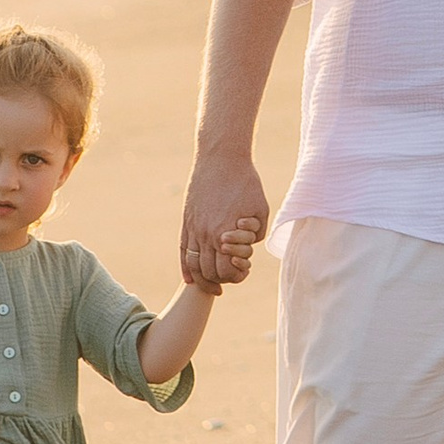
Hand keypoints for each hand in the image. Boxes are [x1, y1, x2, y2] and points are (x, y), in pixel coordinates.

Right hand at [182, 153, 270, 294]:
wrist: (221, 158)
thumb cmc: (245, 182)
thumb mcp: (260, 208)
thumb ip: (256, 234)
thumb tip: (248, 249)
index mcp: (224, 234)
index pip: (225, 270)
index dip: (235, 276)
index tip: (243, 272)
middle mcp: (205, 235)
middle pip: (208, 272)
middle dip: (221, 280)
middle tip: (231, 277)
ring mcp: (193, 229)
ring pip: (193, 265)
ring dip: (203, 279)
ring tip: (212, 285)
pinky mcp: (187, 221)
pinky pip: (183, 251)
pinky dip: (186, 268)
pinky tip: (191, 278)